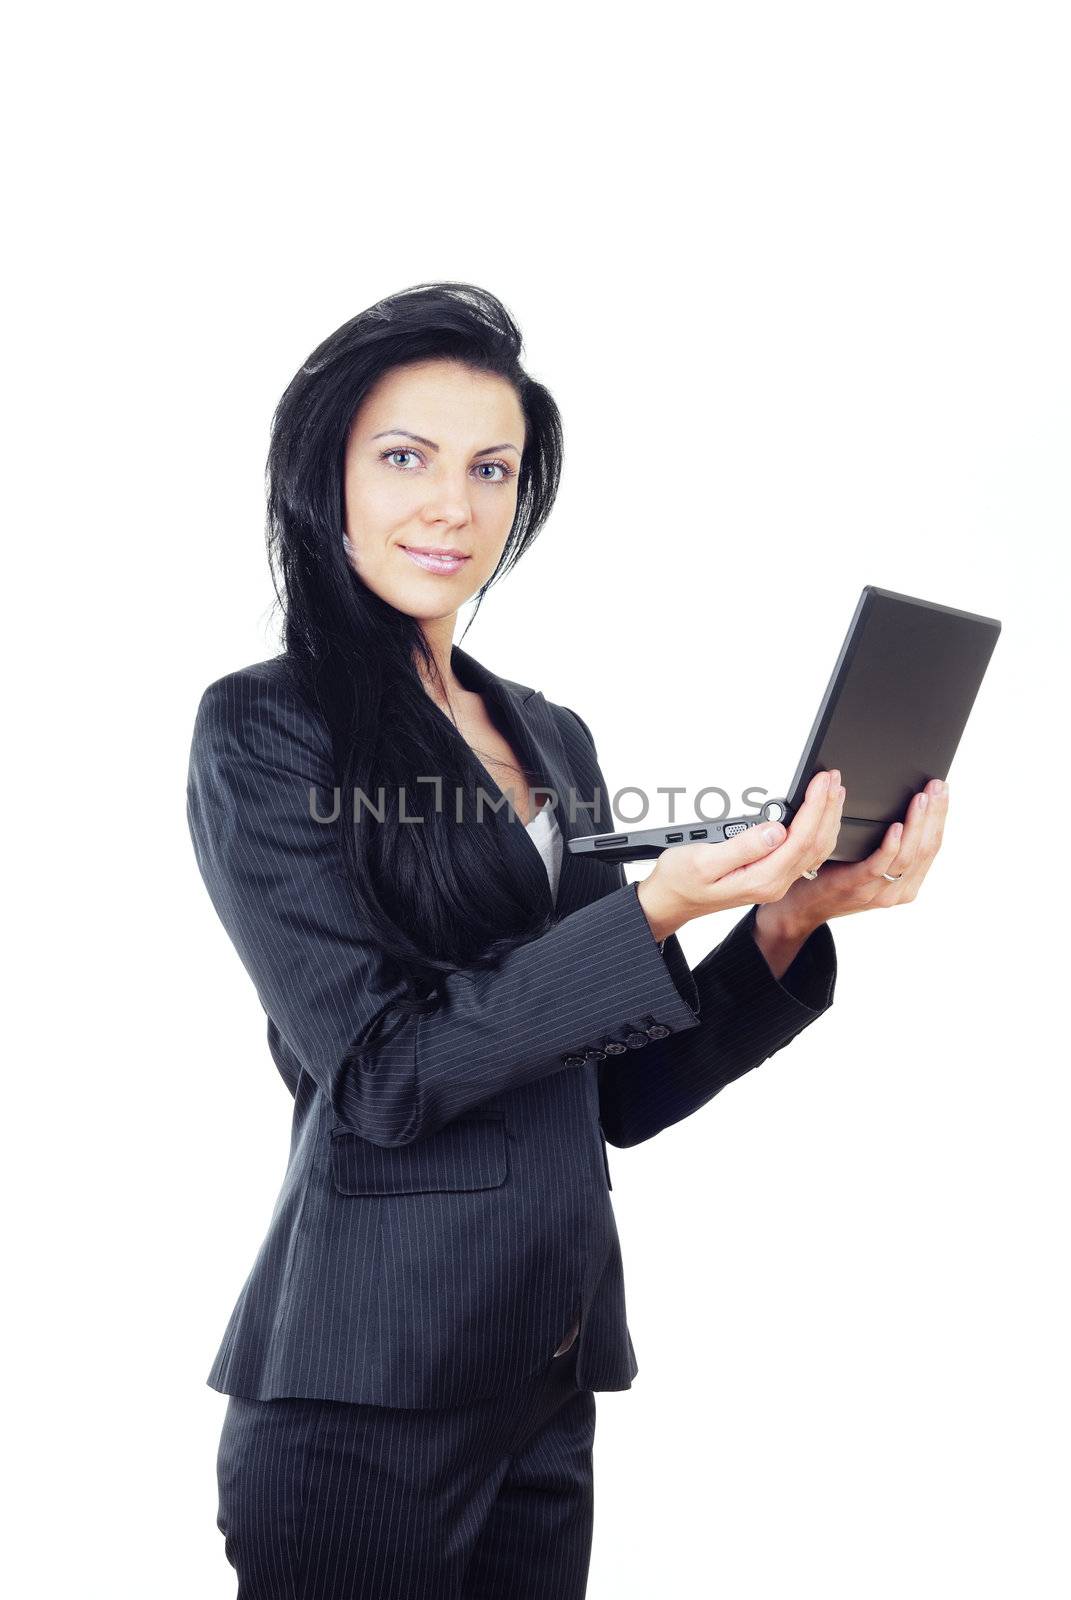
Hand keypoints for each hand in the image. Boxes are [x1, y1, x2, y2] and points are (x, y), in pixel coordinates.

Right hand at [636, 769, 842, 941]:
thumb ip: (743, 847)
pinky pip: (805, 852)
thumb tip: (775, 830)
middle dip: (828, 807)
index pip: (800, 838)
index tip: (820, 782)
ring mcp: (774, 881)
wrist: (671, 900)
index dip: (815, 807)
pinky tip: (818, 817)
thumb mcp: (704, 860)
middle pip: (815, 843)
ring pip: (815, 848)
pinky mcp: (770, 875)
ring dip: (827, 817)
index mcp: (762, 879)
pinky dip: (817, 829)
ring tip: (833, 791)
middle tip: (833, 778)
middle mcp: (774, 883)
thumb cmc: (682, 881)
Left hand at [758, 773, 949, 942]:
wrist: (801, 906)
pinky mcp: (857, 885)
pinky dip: (890, 845)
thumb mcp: (868, 863)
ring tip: (921, 799)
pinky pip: (880, 865)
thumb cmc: (833, 877)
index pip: (932, 847)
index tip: (942, 791)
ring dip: (917, 823)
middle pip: (926, 848)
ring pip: (908, 855)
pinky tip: (895, 827)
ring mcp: (878, 891)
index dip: (939, 817)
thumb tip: (900, 807)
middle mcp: (897, 890)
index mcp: (905, 884)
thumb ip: (887, 846)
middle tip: (937, 787)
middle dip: (934, 814)